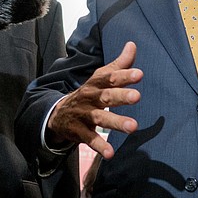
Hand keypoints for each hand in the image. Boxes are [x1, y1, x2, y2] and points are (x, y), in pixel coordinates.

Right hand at [46, 41, 141, 158]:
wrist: (57, 114)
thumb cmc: (89, 93)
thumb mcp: (101, 78)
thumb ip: (119, 64)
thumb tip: (132, 44)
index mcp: (96, 84)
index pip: (111, 77)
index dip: (124, 75)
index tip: (139, 74)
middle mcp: (90, 98)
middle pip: (106, 96)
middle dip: (121, 96)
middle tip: (137, 96)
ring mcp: (83, 115)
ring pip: (100, 118)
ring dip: (116, 122)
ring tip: (133, 127)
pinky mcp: (78, 132)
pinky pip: (89, 139)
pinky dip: (99, 146)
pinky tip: (110, 153)